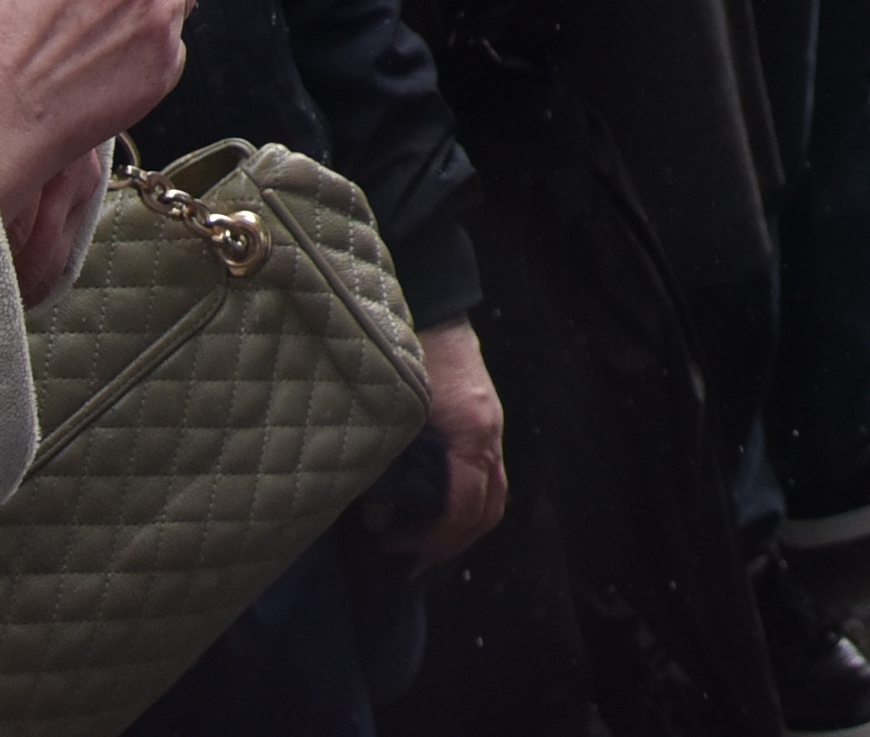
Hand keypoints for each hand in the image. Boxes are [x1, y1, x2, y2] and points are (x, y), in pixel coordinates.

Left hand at [390, 319, 507, 558]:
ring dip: (461, 527)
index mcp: (471, 435)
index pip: (465, 509)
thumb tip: (375, 517)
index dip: (430, 538)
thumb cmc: (408, 356)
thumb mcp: (393, 415)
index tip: (390, 542)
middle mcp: (490, 434)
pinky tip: (433, 508)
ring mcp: (492, 426)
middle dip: (451, 543)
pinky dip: (464, 501)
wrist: (431, 308)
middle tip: (410, 559)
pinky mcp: (484, 420)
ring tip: (421, 542)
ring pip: (494, 496)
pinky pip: (487, 476)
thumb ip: (386, 468)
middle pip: (490, 510)